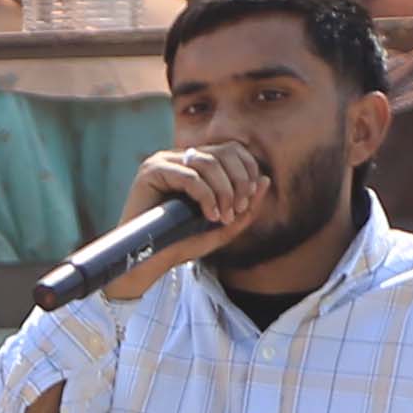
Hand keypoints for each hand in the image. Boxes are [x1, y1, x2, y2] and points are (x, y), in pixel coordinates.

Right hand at [107, 137, 272, 296]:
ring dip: (224, 191)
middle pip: (224, 152)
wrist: (146, 262)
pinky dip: (206, 196)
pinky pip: (190, 176)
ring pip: (209, 163)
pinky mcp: (151, 171)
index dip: (247, 171)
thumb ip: (246, 208)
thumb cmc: (180, 244)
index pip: (231, 150)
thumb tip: (266, 179)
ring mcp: (163, 161)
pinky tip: (210, 215)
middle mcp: (179, 157)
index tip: (248, 202)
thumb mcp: (222, 226)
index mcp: (194, 163)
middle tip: (239, 210)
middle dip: (239, 181)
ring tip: (223, 217)